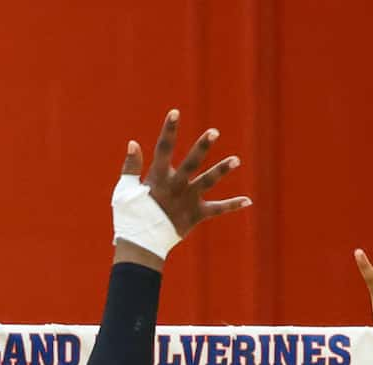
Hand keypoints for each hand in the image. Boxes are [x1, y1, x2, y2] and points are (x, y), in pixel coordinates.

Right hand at [118, 109, 249, 262]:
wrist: (141, 244)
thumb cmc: (130, 215)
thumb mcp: (125, 189)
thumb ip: (131, 166)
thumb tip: (133, 143)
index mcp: (157, 177)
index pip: (163, 148)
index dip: (169, 130)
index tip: (175, 112)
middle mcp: (175, 186)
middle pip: (191, 162)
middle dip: (202, 146)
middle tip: (214, 131)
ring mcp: (187, 200)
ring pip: (207, 182)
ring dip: (221, 170)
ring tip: (236, 159)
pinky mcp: (196, 215)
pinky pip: (217, 210)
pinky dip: (232, 205)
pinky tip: (248, 201)